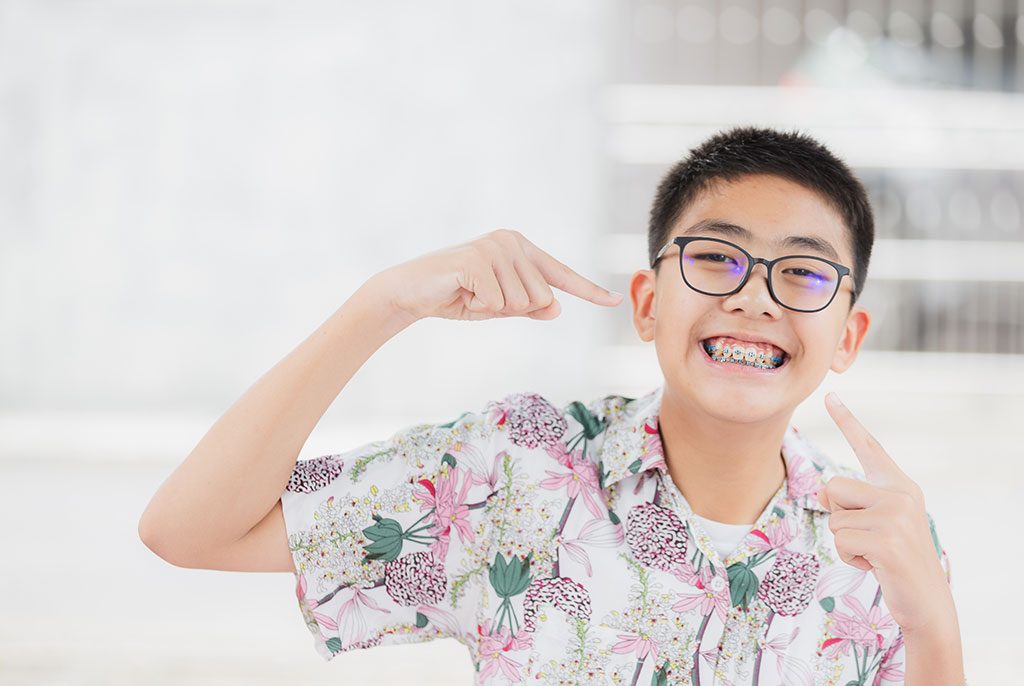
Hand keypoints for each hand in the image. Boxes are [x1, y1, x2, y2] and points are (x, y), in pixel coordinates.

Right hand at [372, 229, 622, 322]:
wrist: (413, 292)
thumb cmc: (457, 296)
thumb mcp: (498, 306)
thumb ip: (528, 307)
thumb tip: (555, 308)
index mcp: (520, 248)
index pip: (560, 275)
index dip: (588, 291)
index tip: (614, 301)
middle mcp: (511, 241)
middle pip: (540, 297)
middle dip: (513, 309)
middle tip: (482, 297)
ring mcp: (495, 247)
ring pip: (521, 302)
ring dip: (494, 308)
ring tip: (470, 293)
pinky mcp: (477, 259)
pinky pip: (498, 302)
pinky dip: (479, 306)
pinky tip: (461, 292)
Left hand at [818, 392, 952, 634]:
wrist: (926, 600)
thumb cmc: (894, 560)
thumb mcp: (874, 524)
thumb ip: (852, 502)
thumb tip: (824, 492)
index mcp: (899, 485)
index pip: (869, 447)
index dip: (847, 420)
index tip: (830, 395)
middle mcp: (901, 493)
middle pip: (834, 488)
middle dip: (840, 517)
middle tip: (869, 538)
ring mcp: (896, 515)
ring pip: (834, 517)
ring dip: (845, 541)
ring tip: (874, 553)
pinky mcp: (886, 539)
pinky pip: (840, 540)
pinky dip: (850, 557)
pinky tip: (875, 565)